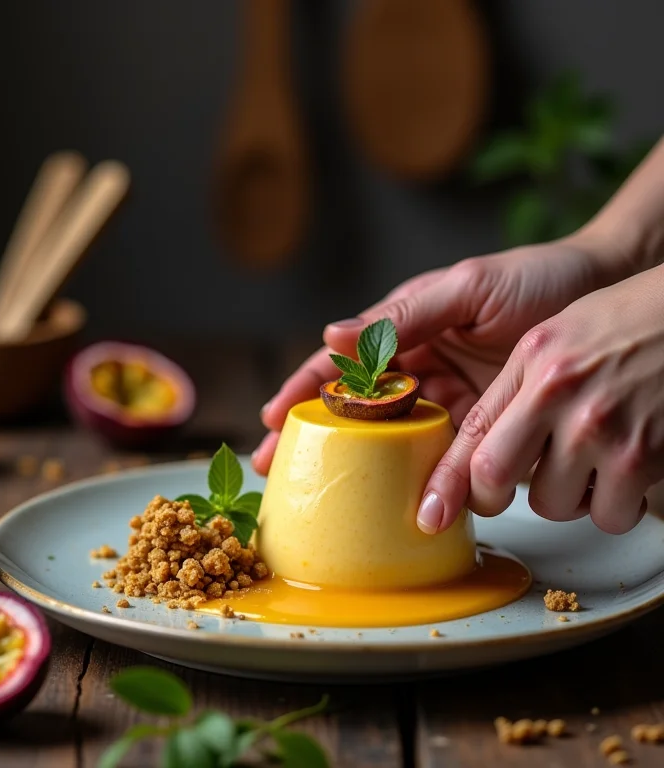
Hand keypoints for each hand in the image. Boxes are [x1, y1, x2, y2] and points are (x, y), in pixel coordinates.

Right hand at [253, 233, 627, 475]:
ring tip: (328, 493)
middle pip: (355, 408)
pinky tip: (401, 493)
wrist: (607, 295)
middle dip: (315, 437)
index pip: (341, 362)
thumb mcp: (468, 287)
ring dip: (361, 465)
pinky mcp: (481, 423)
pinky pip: (443, 452)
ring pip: (394, 438)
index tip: (271, 420)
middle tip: (279, 470)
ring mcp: (448, 398)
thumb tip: (333, 335)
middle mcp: (419, 366)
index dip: (302, 390)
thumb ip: (405, 314)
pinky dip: (420, 474)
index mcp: (405, 328)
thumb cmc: (535, 277)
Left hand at [422, 263, 663, 535]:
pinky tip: (620, 469)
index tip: (430, 514)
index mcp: (534, 363)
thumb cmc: (627, 324)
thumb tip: (473, 445)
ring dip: (561, 497)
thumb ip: (510, 388)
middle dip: (491, 496)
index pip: (472, 433)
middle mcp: (561, 396)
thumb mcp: (554, 338)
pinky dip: (611, 504)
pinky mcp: (646, 458)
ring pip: (553, 505)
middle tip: (502, 490)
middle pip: (496, 477)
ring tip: (581, 459)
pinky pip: (609, 515)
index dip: (445, 481)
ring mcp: (605, 429)